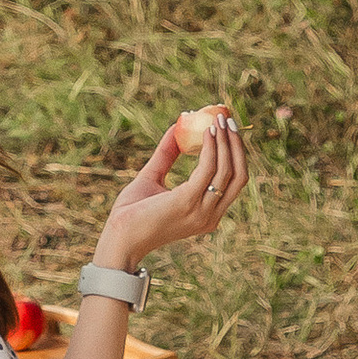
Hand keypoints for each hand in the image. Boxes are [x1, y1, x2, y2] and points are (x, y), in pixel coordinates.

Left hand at [97, 110, 251, 272]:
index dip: (236, 154)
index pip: (234, 182)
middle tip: (228, 120)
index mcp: (208, 214)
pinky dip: (210, 148)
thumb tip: (175, 128)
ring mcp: (202, 210)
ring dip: (225, 142)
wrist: (118, 238)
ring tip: (219, 120)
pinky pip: (207, 169)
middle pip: (239, 175)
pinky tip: (206, 132)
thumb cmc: (131, 213)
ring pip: (227, 170)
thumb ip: (166, 155)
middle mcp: (211, 215)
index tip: (229, 130)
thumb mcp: (153, 178)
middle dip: (237, 145)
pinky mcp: (188, 201)